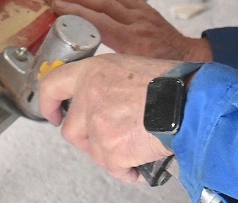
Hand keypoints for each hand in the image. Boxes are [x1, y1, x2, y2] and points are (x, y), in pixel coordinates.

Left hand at [38, 54, 177, 181]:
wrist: (189, 101)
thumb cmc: (171, 82)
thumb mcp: (132, 66)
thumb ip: (109, 81)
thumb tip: (106, 98)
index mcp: (92, 72)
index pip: (52, 85)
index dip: (48, 103)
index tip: (53, 113)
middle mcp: (89, 97)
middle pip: (71, 130)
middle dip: (87, 139)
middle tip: (107, 138)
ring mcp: (98, 125)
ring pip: (94, 152)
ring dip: (112, 153)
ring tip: (135, 144)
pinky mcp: (111, 150)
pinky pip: (114, 169)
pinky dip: (129, 169)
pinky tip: (141, 158)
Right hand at [45, 0, 211, 61]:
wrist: (188, 58)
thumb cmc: (163, 70)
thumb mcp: (134, 74)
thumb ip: (109, 71)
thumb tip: (79, 74)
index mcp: (132, 41)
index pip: (98, 20)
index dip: (75, 11)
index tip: (56, 8)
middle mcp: (136, 21)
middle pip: (102, 1)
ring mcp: (141, 11)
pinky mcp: (145, 6)